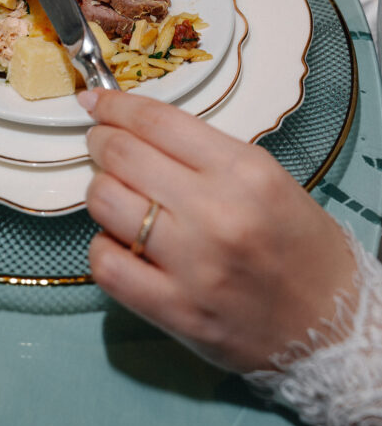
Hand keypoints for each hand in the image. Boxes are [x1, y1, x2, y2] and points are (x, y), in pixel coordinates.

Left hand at [78, 87, 355, 372]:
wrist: (330, 323)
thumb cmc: (296, 243)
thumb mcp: (264, 177)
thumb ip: (201, 152)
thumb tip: (132, 126)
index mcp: (244, 171)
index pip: (157, 122)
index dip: (115, 106)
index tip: (95, 101)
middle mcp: (216, 213)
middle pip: (122, 155)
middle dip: (100, 142)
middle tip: (101, 143)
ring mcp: (193, 265)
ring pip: (105, 203)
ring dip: (99, 191)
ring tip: (116, 194)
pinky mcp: (175, 311)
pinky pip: (106, 265)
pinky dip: (102, 247)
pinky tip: (120, 242)